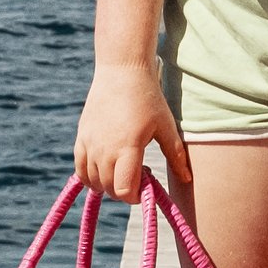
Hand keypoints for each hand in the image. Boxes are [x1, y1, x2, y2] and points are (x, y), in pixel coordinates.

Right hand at [75, 64, 188, 200]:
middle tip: (139, 174)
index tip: (146, 185)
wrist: (121, 71)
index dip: (136, 196)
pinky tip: (105, 168)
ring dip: (109, 184)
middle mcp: (104, 149)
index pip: (124, 189)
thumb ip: (175, 155)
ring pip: (93, 181)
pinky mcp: (81, 137)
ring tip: (123, 168)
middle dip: (125, 190)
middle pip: (110, 189)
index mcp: (127, 147)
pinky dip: (90, 176)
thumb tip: (187, 179)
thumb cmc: (148, 97)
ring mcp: (90, 143)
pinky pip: (80, 169)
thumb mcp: (166, 126)